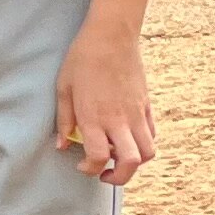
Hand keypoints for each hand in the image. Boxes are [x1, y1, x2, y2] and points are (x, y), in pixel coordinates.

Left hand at [55, 22, 157, 185]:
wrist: (112, 36)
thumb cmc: (82, 59)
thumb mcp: (63, 88)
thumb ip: (64, 120)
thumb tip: (62, 145)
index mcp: (94, 117)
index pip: (99, 157)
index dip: (90, 169)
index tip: (83, 166)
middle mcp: (119, 120)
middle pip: (131, 163)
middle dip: (119, 178)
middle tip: (104, 174)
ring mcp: (136, 113)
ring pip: (148, 152)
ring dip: (135, 163)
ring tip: (117, 156)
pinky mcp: (147, 105)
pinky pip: (152, 134)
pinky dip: (143, 144)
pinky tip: (127, 137)